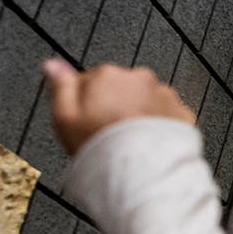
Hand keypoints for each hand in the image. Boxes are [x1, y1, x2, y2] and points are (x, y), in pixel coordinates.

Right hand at [42, 58, 194, 152]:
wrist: (144, 168)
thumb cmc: (104, 145)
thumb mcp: (64, 117)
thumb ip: (59, 86)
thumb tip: (51, 65)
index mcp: (106, 75)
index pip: (90, 80)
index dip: (86, 103)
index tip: (86, 119)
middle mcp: (138, 79)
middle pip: (121, 90)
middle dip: (115, 106)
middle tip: (109, 133)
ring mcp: (162, 94)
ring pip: (146, 101)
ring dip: (139, 114)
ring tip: (130, 140)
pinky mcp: (181, 112)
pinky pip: (167, 115)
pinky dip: (159, 125)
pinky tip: (148, 142)